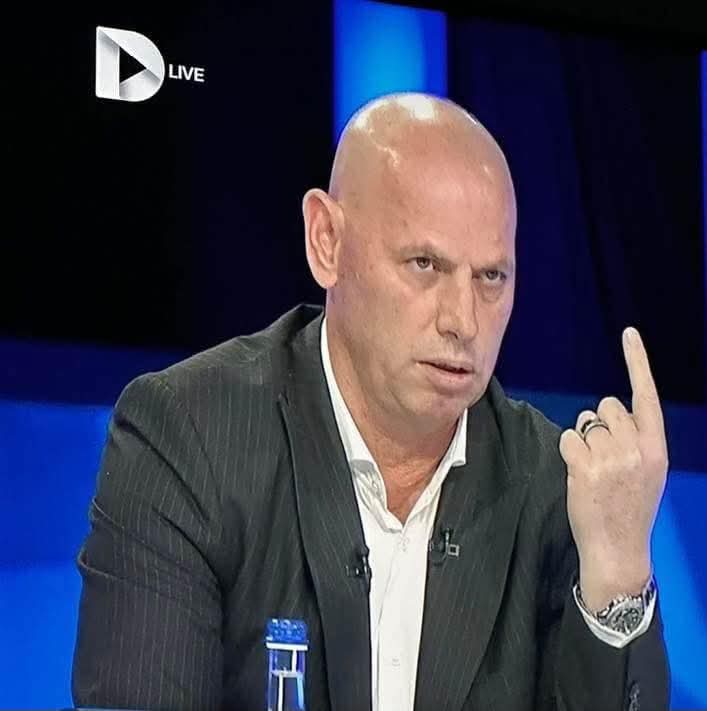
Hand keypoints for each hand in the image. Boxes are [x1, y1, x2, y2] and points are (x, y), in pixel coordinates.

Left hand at [559, 327, 667, 611]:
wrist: (619, 548)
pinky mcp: (585, 467)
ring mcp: (611, 458)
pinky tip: (579, 473)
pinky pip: (568, 438)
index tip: (629, 334)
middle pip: (606, 406)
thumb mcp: (648, 471)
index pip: (646, 396)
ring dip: (583, 439)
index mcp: (657, 447)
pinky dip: (568, 451)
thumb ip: (635, 440)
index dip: (637, 362)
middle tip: (603, 455)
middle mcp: (638, 448)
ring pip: (584, 422)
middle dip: (599, 423)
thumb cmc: (630, 507)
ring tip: (594, 469)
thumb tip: (609, 413)